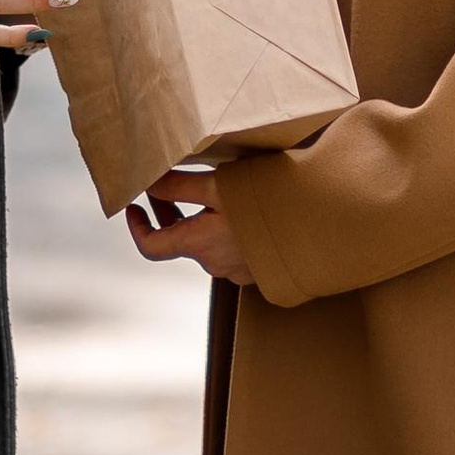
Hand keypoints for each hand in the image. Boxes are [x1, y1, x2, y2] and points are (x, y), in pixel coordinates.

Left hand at [126, 165, 258, 285]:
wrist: (321, 229)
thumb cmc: (268, 205)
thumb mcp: (219, 187)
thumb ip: (180, 187)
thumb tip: (148, 184)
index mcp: (198, 244)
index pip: (151, 247)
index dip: (136, 227)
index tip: (133, 206)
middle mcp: (214, 263)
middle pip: (179, 242)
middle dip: (169, 214)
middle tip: (167, 187)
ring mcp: (239, 270)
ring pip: (208, 244)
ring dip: (201, 220)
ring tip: (213, 192)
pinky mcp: (262, 269)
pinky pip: (235, 249)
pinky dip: (228, 230)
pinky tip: (245, 209)